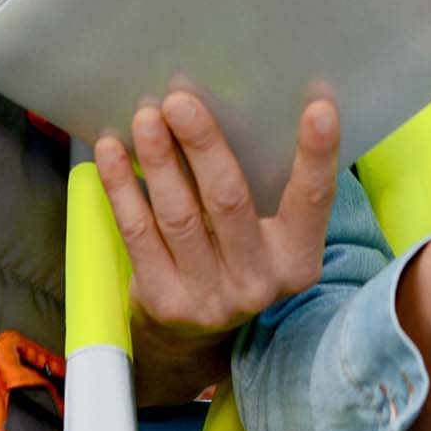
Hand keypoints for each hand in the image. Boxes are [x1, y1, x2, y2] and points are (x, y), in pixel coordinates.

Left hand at [97, 93, 341, 359]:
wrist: (199, 330)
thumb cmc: (240, 249)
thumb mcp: (269, 227)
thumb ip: (266, 180)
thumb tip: (238, 100)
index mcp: (297, 258)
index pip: (312, 200)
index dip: (317, 156)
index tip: (319, 109)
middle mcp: (258, 282)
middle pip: (229, 201)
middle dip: (203, 146)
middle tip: (180, 101)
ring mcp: (209, 297)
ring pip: (178, 215)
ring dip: (158, 160)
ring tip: (145, 117)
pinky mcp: (164, 301)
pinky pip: (138, 233)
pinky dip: (122, 187)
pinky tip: (111, 150)